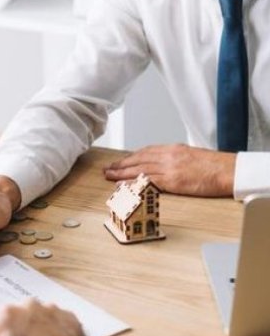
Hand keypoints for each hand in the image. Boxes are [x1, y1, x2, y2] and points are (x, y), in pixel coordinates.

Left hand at [103, 143, 235, 195]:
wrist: (227, 170)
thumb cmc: (213, 165)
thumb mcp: (190, 155)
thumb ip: (174, 158)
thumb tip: (163, 163)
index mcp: (172, 149)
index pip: (145, 152)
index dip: (130, 157)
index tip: (119, 162)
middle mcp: (167, 156)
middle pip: (138, 160)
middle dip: (121, 165)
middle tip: (108, 169)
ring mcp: (168, 168)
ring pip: (139, 170)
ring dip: (122, 174)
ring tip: (110, 177)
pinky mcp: (172, 181)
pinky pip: (148, 182)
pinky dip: (133, 184)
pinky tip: (124, 186)